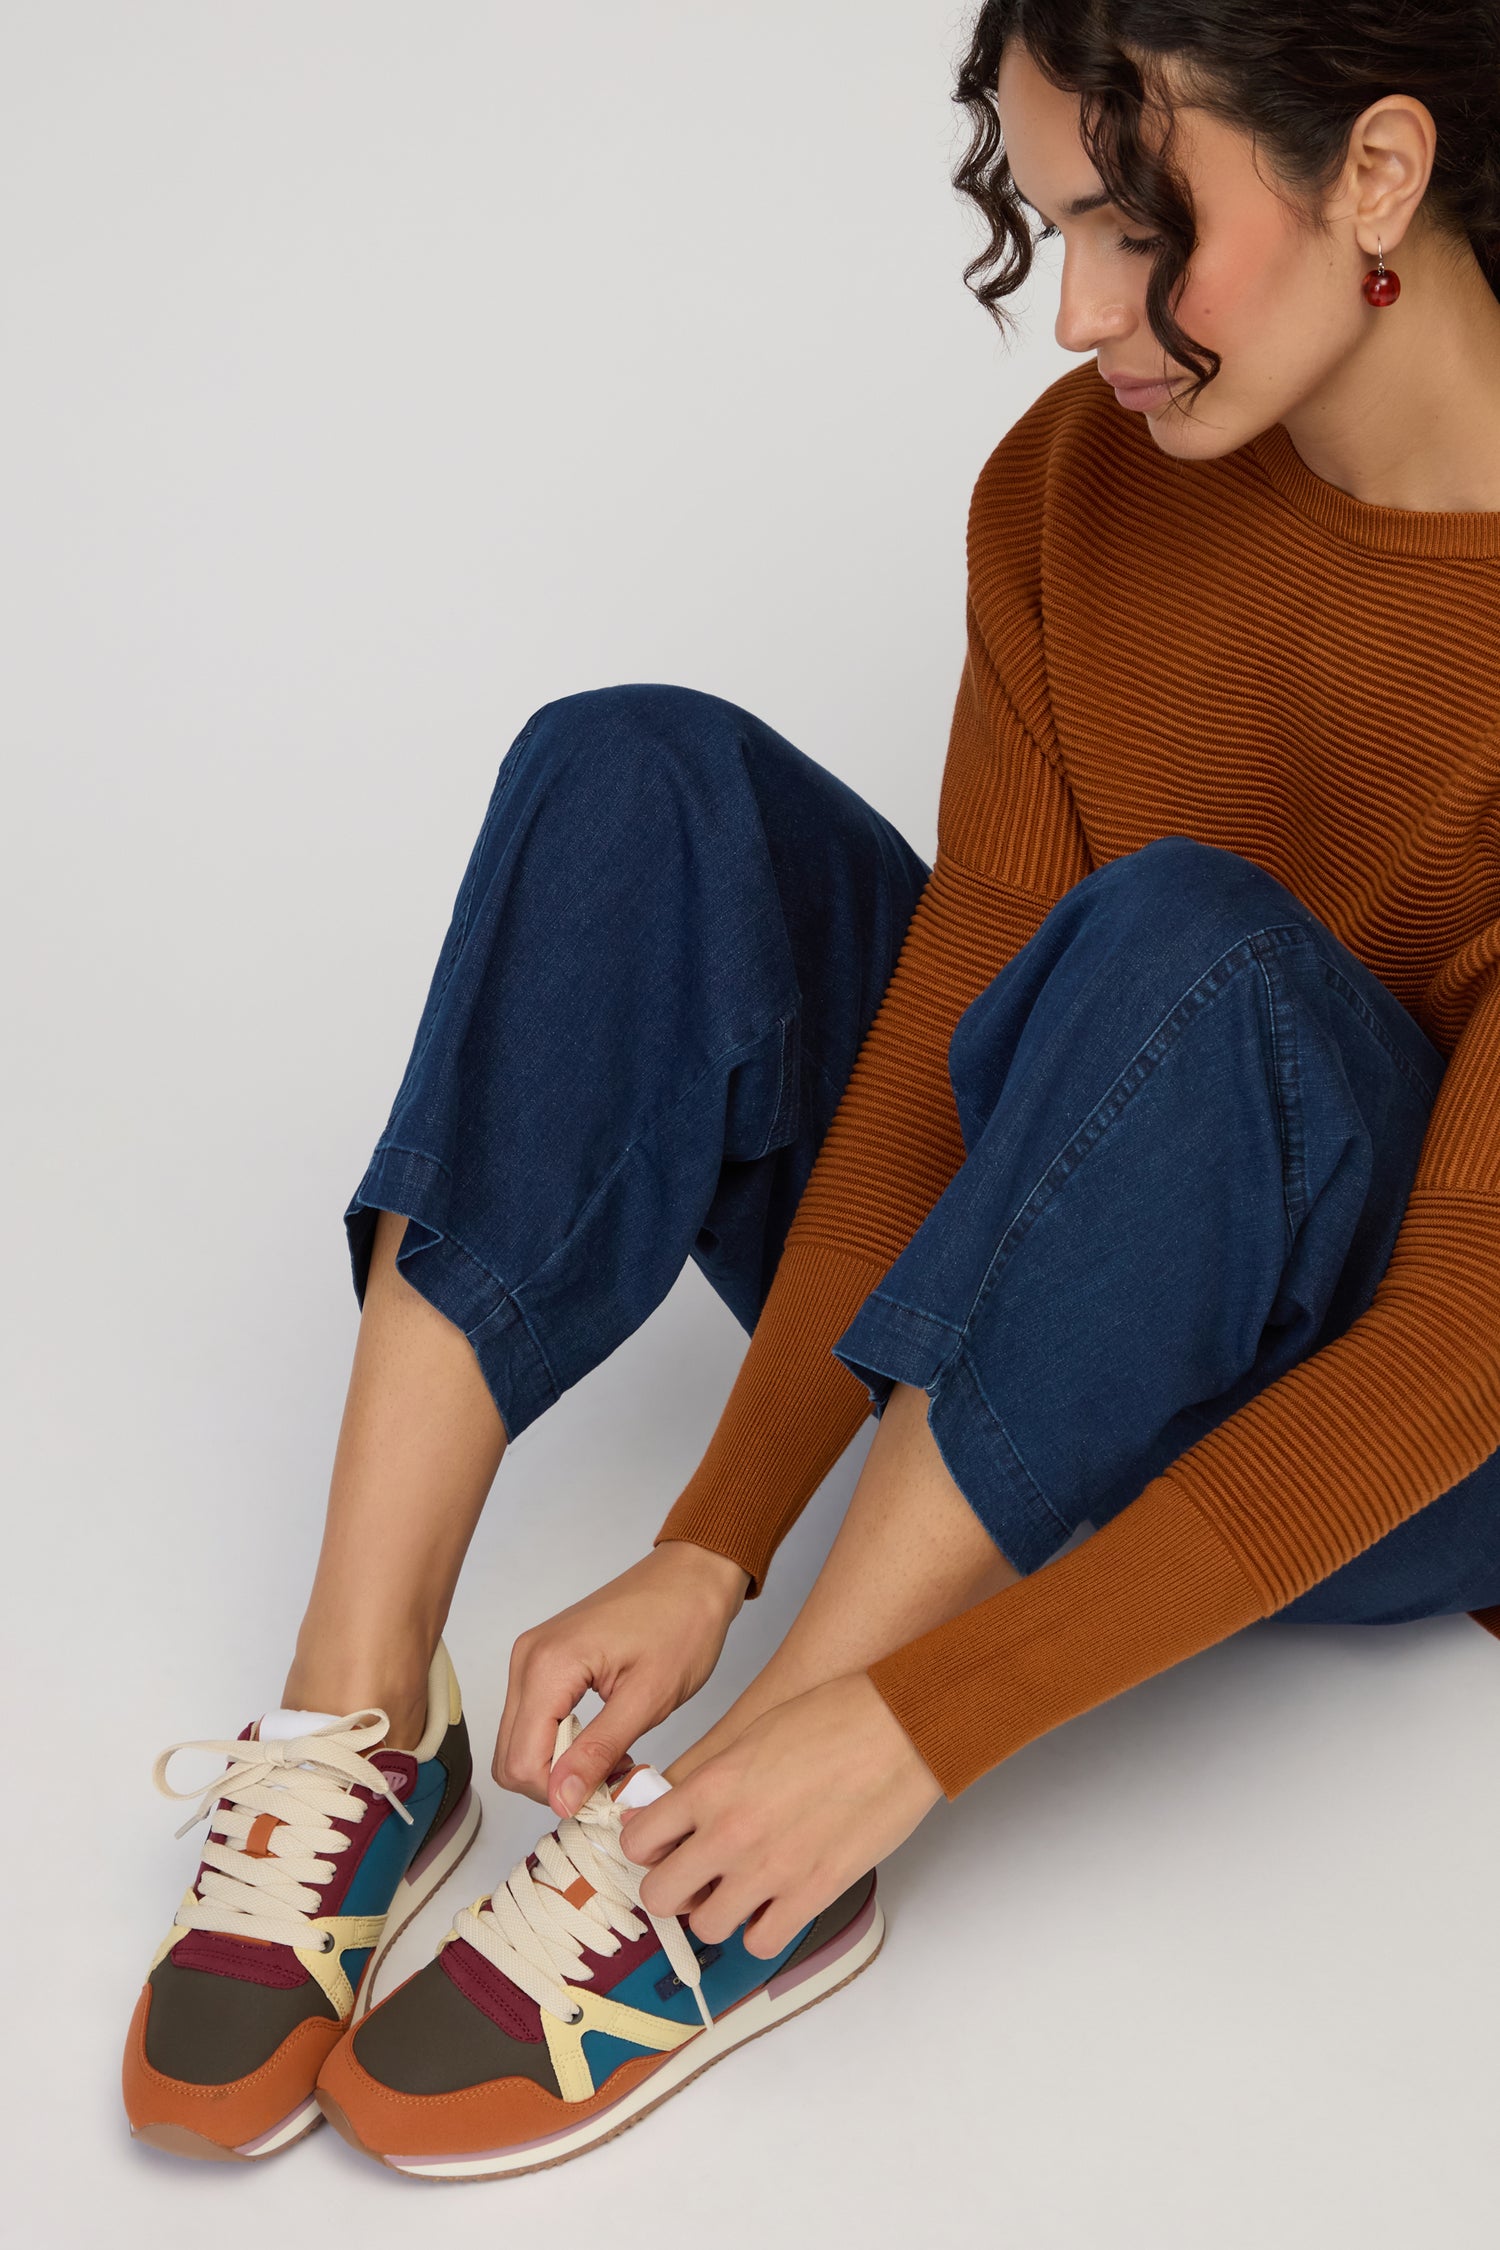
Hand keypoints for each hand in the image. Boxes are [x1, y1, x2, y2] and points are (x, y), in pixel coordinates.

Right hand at [493, 1541, 749, 1813]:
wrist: (692, 1576)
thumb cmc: (682, 1625)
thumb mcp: (648, 1698)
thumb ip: (599, 1751)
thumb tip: (561, 1800)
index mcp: (549, 1665)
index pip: (521, 1762)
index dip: (559, 1793)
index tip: (607, 1793)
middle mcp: (527, 1659)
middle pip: (511, 1756)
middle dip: (557, 1783)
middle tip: (612, 1780)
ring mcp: (531, 1657)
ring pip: (520, 1741)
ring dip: (560, 1764)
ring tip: (613, 1759)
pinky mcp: (542, 1660)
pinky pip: (534, 1719)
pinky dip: (561, 1742)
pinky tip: (603, 1741)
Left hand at [618, 1672, 942, 1958]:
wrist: (898, 1727)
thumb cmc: (836, 1717)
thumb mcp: (753, 1732)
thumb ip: (709, 1777)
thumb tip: (676, 1807)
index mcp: (710, 1786)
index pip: (639, 1841)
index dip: (648, 1849)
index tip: (663, 1849)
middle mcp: (730, 1832)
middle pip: (660, 1896)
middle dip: (673, 1890)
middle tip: (694, 1879)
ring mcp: (769, 1869)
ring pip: (708, 1926)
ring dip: (718, 1912)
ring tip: (739, 1891)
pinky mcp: (812, 1893)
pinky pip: (762, 1941)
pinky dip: (763, 1930)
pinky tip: (774, 1906)